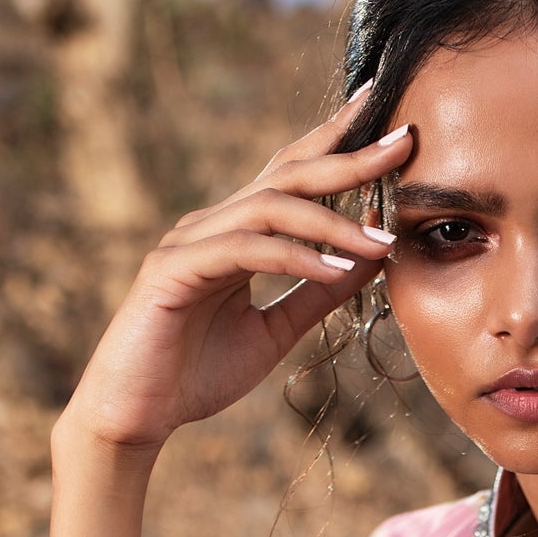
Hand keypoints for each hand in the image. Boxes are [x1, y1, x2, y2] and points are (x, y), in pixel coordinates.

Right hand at [55, 87, 412, 466]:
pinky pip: (243, 250)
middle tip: (400, 144)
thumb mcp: (275, 331)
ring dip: (330, 221)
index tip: (387, 120)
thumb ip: (318, 293)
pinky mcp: (171, 270)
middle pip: (286, 175)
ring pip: (268, 208)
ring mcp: (187, 243)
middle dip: (347, 157)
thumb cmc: (196, 374)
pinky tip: (333, 271)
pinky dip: (293, 257)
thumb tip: (373, 257)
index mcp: (234, 233)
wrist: (137, 416)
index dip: (336, 141)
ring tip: (380, 241)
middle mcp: (211, 225)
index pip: (290, 174)